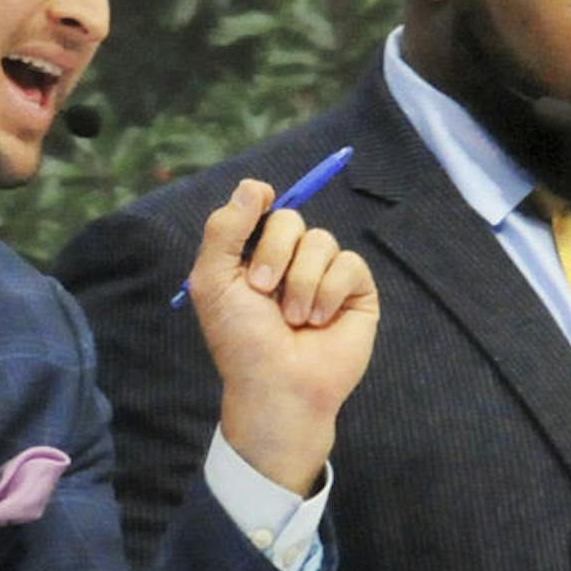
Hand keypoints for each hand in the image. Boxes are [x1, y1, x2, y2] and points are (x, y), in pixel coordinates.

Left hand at [191, 179, 378, 493]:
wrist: (278, 385)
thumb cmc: (241, 341)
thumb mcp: (213, 281)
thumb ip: (225, 228)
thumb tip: (255, 185)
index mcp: (253, 255)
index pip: (262, 209)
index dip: (258, 216)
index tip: (252, 232)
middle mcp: (290, 259)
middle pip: (291, 219)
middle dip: (275, 254)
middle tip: (264, 291)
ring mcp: (325, 274)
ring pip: (322, 240)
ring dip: (301, 282)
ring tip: (294, 318)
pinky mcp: (357, 291)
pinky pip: (350, 264)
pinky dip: (330, 291)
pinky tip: (320, 320)